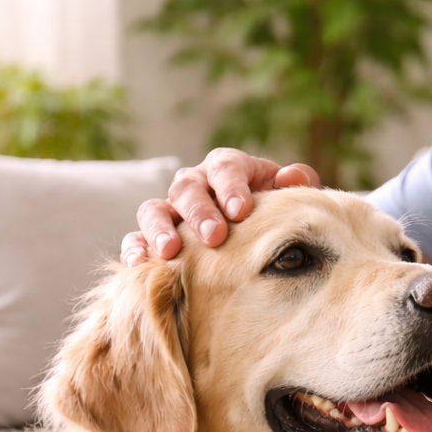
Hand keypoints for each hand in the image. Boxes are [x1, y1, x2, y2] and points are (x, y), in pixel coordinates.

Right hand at [122, 148, 320, 263]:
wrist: (252, 234)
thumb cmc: (270, 212)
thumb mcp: (286, 196)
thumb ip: (296, 183)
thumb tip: (292, 177)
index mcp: (226, 168)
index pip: (224, 166)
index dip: (231, 186)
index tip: (240, 211)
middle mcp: (194, 184)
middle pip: (187, 188)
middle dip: (199, 212)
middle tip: (215, 237)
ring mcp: (170, 210)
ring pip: (153, 209)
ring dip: (161, 229)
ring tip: (171, 251)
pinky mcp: (152, 236)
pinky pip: (136, 238)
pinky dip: (134, 249)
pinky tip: (140, 264)